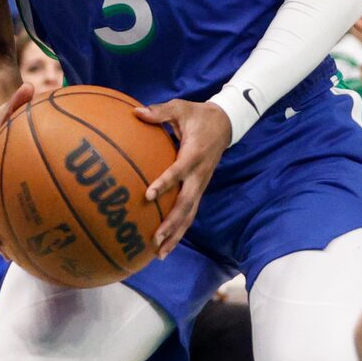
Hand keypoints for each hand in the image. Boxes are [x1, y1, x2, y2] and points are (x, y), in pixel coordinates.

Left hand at [132, 97, 232, 256]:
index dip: (165, 182)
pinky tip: (166, 245)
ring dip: (176, 234)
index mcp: (194, 154)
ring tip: (160, 253)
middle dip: (172, 223)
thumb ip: (160, 112)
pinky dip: (179, 230)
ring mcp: (201, 184)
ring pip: (190, 214)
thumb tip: (136, 112)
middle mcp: (200, 174)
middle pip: (187, 203)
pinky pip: (190, 212)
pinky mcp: (199, 189)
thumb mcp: (181, 108)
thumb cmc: (198, 115)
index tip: (149, 195)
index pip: (179, 171)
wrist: (225, 124)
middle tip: (155, 238)